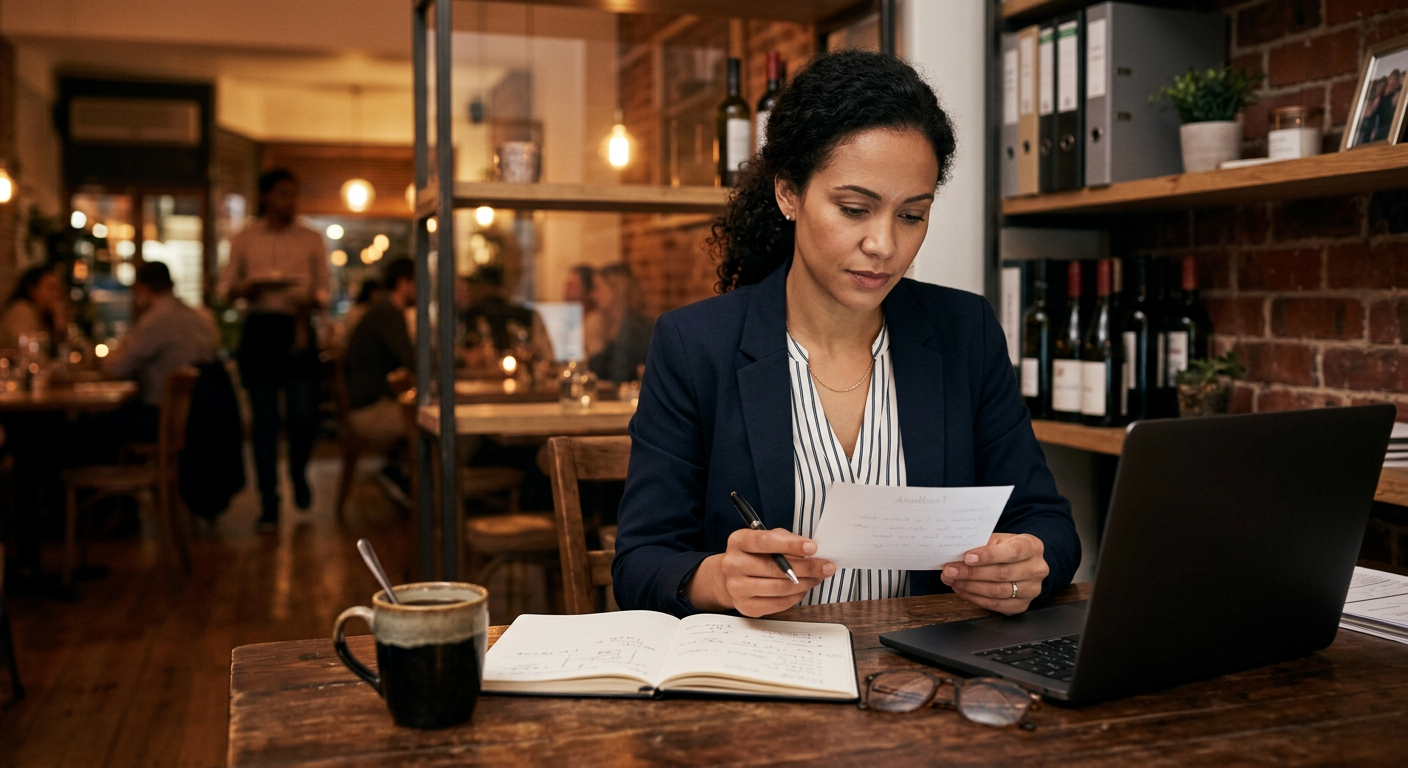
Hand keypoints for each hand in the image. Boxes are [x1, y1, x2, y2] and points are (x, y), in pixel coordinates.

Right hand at [686, 528, 834, 616]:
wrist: (731, 577)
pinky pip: (778, 604)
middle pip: (776, 568)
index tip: (813, 548)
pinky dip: (796, 596)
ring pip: (779, 588)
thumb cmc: (756, 554)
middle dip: (807, 568)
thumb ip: (786, 540)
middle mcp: (733, 564)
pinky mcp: (745, 607)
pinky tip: (804, 589)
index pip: (765, 542)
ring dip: (805, 583)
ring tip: (817, 577)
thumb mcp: (768, 538)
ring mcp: (737, 588)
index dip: (791, 545)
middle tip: (826, 567)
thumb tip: (811, 551)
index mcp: (738, 541)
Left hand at [940, 533, 1047, 614]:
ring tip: (952, 580)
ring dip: (970, 587)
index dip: (989, 556)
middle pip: (1002, 573)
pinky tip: (961, 590)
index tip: (967, 557)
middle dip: (972, 573)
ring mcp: (1032, 590)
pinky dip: (975, 598)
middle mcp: (1037, 569)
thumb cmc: (1005, 549)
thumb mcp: (998, 540)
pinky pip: (996, 605)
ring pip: (998, 591)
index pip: (1012, 551)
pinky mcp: (1022, 605)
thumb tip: (956, 553)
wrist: (1020, 564)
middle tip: (950, 570)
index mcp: (1033, 546)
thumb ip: (982, 544)